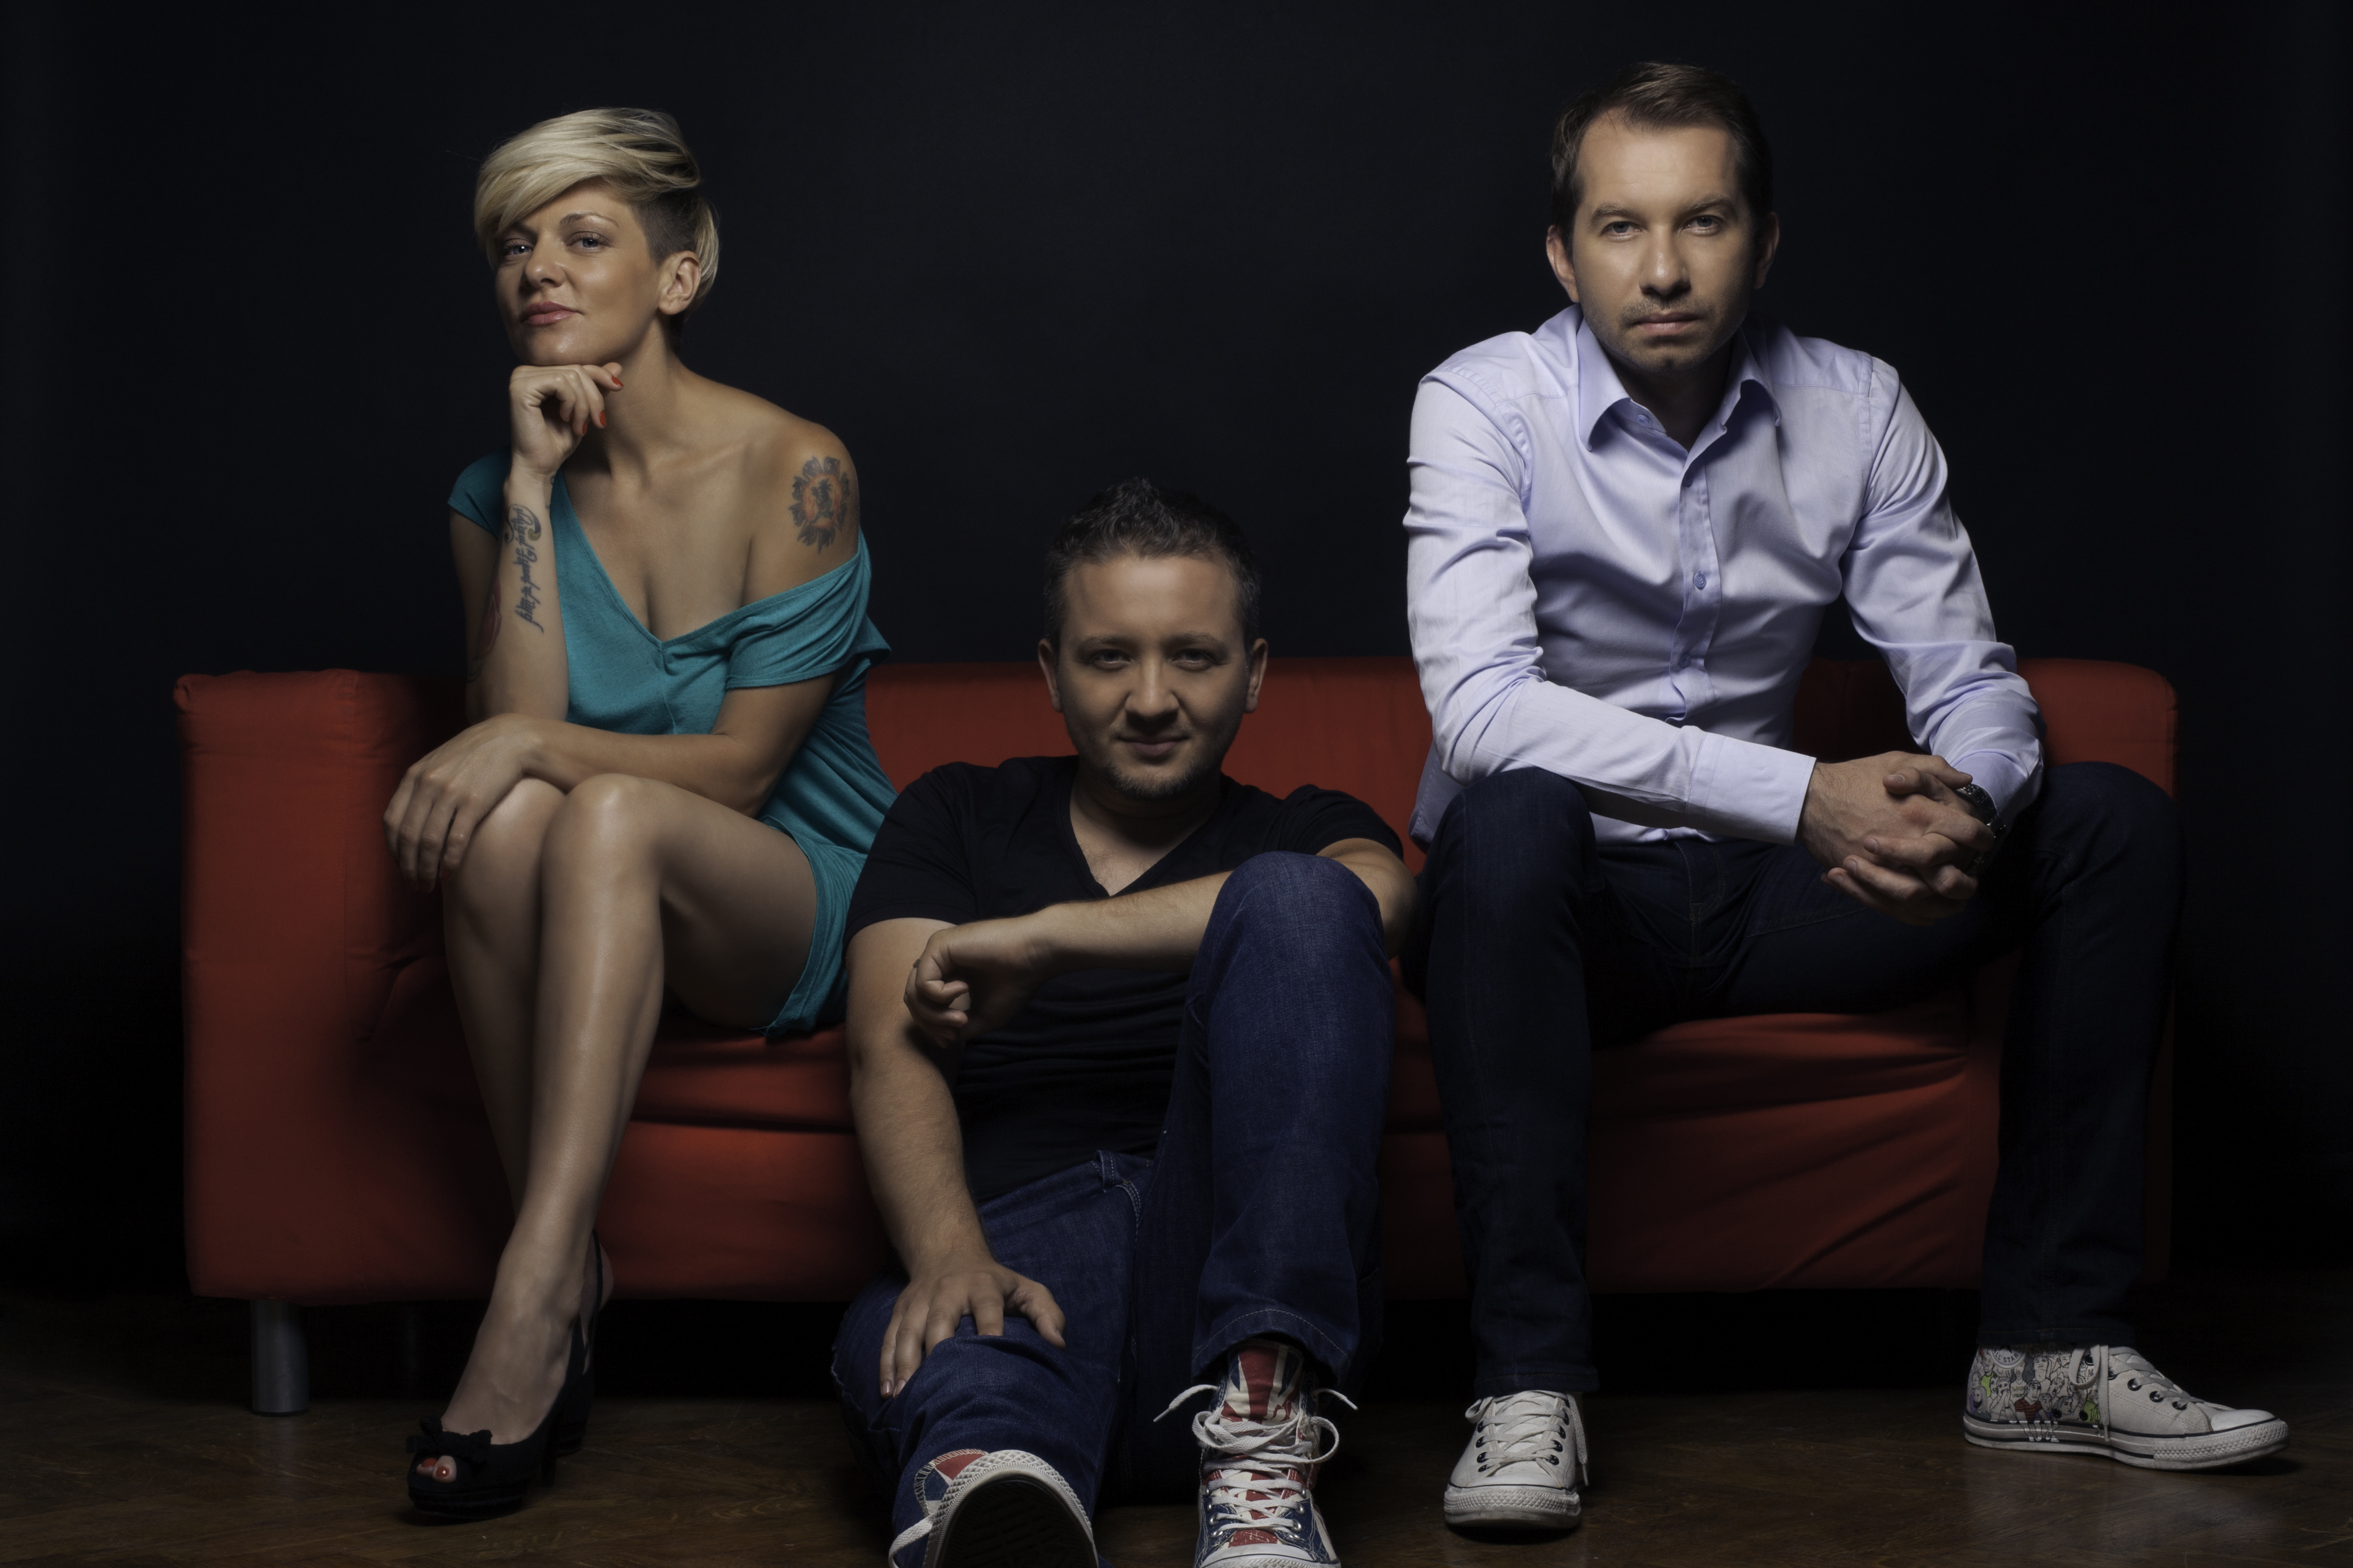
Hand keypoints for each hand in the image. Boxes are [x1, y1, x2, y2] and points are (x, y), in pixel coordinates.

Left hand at [381, 714, 544, 889]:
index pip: (391, 822)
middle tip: (414, 885)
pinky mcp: (475, 802)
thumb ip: (420, 785)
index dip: (393, 850)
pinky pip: (455, 840)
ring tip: (429, 885)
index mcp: (414, 775)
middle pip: (408, 837)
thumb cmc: (476, 755)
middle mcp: (427, 784)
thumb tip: (408, 819)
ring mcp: (450, 793)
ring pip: (428, 843)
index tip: (402, 866)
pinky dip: (448, 861)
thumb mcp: (438, 762)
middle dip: (408, 867)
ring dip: (426, 870)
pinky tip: (449, 873)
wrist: (512, 739)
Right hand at [508, 361, 622, 479]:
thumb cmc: (557, 442)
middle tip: (597, 422)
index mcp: (538, 374)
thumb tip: (617, 366)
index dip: (600, 375)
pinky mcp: (520, 388)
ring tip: (579, 426)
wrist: (539, 467)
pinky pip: (560, 382)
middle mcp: (525, 372)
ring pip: (571, 376)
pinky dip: (571, 403)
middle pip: (576, 369)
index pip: (576, 365)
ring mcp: (520, 378)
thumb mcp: (584, 411)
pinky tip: (565, 419)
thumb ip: (595, 387)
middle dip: (594, 397)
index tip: (619, 388)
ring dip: (584, 405)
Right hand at [879, 1256, 1065, 1396]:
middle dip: (936, 1349)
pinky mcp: (902, 1310)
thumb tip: (1058, 1344)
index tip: (991, 1351)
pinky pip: (890, 1338)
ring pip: (909, 1331)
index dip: (989, 1326)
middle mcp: (948, 1291)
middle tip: (935, 1384)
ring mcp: (921, 1301)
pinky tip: (888, 1392)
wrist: (948, 1252)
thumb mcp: (1027, 1289)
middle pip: (940, 1319)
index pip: (987, 1307)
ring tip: (903, 1395)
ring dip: (904, 1363)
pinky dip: (886, 1364)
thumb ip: (1047, 1313)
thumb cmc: (996, 1282)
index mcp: (983, 1286)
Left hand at [905, 915, 1060, 1047]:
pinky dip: (940, 996)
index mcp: (948, 973)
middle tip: (955, 1030)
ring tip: (961, 1017)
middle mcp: (938, 961)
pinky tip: (964, 989)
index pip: (923, 1003)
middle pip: (913, 999)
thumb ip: (960, 1027)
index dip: (931, 1026)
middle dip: (930, 1023)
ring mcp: (936, 951)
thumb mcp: (984, 1015)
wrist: (1034, 955)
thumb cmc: (1016, 982)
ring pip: (913, 993)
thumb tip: (941, 1039)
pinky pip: (923, 983)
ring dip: (934, 1015)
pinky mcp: (938, 945)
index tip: (952, 1038)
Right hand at [1797, 752, 1994, 925]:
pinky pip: (1900, 909)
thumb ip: (1935, 769)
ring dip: (1946, 903)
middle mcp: (1910, 844)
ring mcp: (1887, 868)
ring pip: (1929, 900)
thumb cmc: (1854, 778)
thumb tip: (1965, 780)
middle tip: (1971, 878)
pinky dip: (1918, 914)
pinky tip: (1927, 910)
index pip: (1971, 834)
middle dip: (1968, 880)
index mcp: (1923, 813)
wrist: (1810, 799)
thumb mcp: (1896, 760)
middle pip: (1955, 876)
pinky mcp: (1868, 881)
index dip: (1983, 839)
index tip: (1983, 842)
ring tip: (1952, 900)